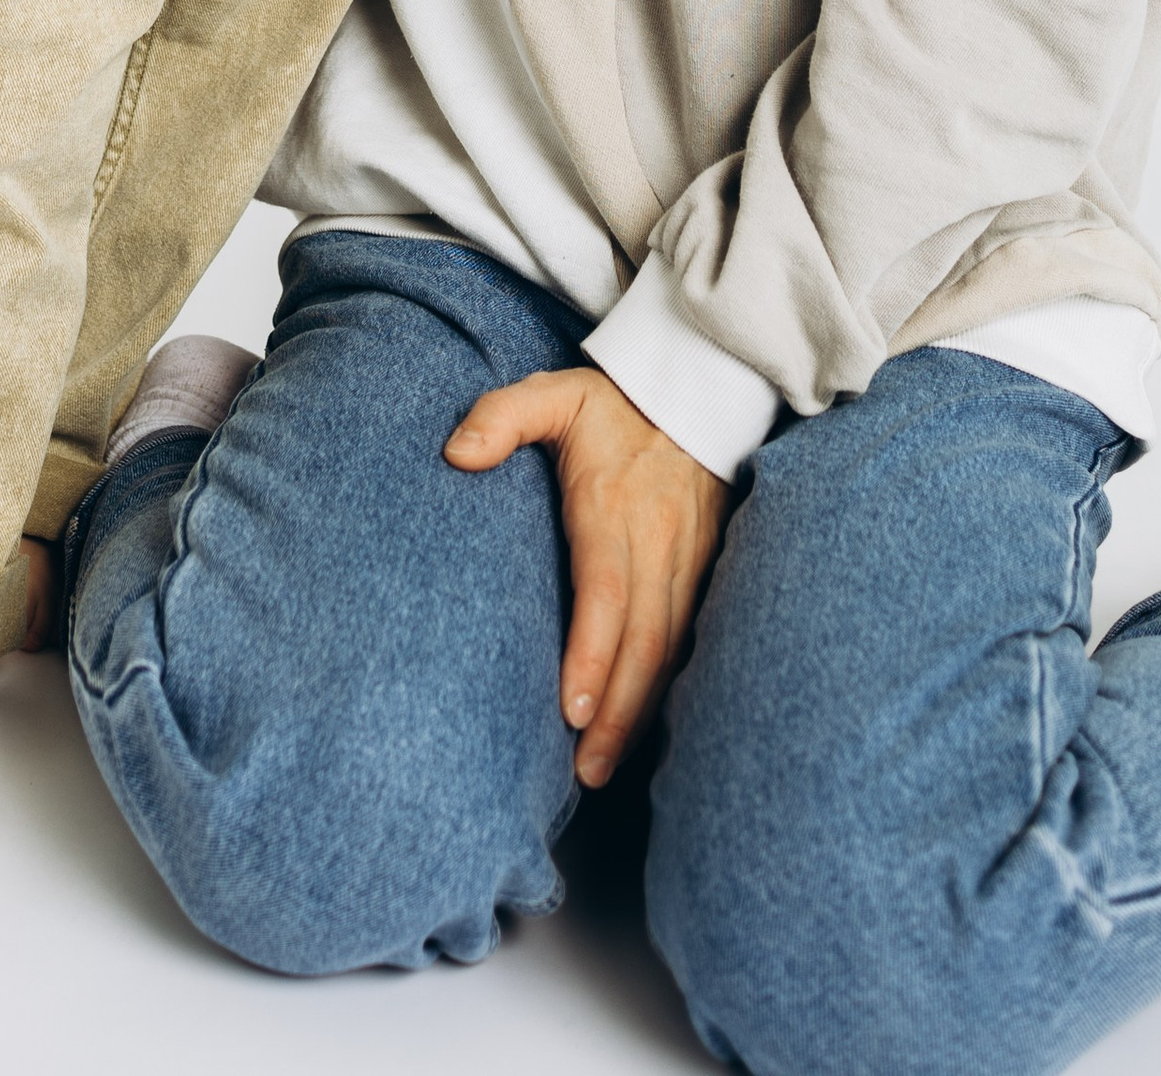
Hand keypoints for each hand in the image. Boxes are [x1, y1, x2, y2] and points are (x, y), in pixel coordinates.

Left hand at [444, 364, 726, 787]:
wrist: (698, 390)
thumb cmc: (613, 403)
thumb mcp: (553, 393)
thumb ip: (502, 417)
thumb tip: (455, 454)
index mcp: (612, 507)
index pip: (606, 594)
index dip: (592, 656)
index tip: (572, 711)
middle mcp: (657, 542)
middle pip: (643, 641)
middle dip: (617, 712)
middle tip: (585, 770)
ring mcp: (689, 560)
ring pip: (671, 651)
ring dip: (642, 712)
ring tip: (605, 766)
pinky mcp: (706, 571)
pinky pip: (690, 641)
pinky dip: (668, 690)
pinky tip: (644, 728)